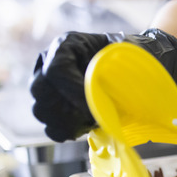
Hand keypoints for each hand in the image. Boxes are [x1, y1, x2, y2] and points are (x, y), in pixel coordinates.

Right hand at [30, 29, 176, 141]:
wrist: (136, 66)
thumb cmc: (134, 57)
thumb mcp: (128, 57)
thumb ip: (116, 72)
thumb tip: (108, 98)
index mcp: (67, 45)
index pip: (56, 70)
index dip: (72, 91)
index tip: (92, 104)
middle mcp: (50, 62)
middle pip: (40, 90)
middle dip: (67, 108)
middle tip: (92, 115)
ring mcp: (50, 86)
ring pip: (41, 110)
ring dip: (68, 121)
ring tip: (92, 120)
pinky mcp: (57, 107)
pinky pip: (51, 126)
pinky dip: (67, 132)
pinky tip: (87, 127)